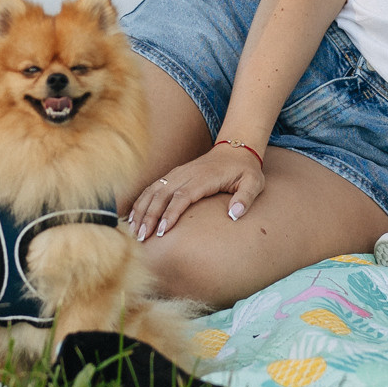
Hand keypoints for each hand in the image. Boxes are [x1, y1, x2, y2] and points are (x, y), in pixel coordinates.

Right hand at [130, 141, 265, 240]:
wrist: (235, 148)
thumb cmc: (244, 170)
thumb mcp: (254, 183)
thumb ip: (245, 198)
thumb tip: (235, 215)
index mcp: (204, 177)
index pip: (182, 196)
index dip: (170, 213)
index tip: (162, 231)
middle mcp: (187, 173)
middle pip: (162, 194)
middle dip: (150, 216)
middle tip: (142, 237)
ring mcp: (178, 173)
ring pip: (154, 190)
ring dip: (142, 209)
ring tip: (133, 231)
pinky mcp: (174, 174)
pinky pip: (153, 187)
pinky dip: (141, 201)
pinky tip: (133, 216)